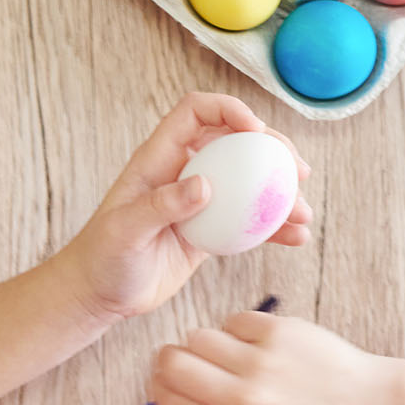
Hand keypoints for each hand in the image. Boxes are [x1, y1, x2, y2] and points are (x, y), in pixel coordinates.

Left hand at [52, 94, 312, 322]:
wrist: (100, 295)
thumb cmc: (103, 258)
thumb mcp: (125, 231)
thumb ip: (161, 206)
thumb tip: (204, 185)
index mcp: (159, 157)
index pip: (196, 112)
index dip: (228, 110)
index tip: (257, 131)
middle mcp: (183, 171)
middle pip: (235, 142)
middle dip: (272, 149)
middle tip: (298, 171)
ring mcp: (200, 201)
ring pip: (249, 182)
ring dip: (281, 192)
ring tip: (305, 213)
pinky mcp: (210, 230)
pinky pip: (250, 220)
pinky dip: (274, 226)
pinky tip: (297, 238)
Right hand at [149, 311, 397, 404]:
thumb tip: (170, 389)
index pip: (169, 401)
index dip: (158, 385)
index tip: (162, 378)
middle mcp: (245, 400)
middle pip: (174, 362)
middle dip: (170, 358)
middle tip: (179, 357)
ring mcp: (263, 363)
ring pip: (200, 336)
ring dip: (205, 343)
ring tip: (227, 353)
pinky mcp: (281, 331)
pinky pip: (234, 320)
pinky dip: (238, 329)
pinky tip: (257, 343)